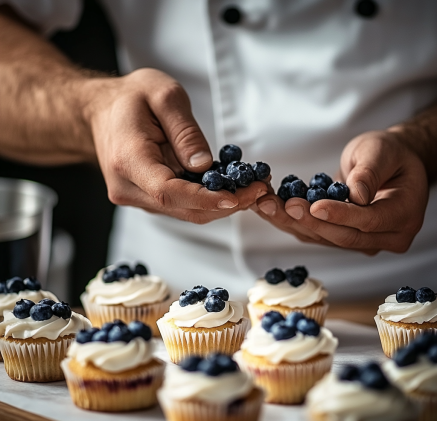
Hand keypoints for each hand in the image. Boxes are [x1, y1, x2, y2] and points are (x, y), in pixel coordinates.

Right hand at [84, 69, 267, 223]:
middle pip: (181, 208)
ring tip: (249, 187)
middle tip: (258, 189)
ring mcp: (134, 196)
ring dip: (218, 204)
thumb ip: (185, 132)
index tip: (236, 197)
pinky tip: (226, 186)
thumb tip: (205, 167)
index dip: (205, 199)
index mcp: (128, 159)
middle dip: (223, 204)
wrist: (101, 112)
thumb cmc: (130, 98)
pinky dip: (205, 199)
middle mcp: (127, 186)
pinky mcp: (144, 197)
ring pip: (183, 211)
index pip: (168, 191)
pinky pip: (178, 205)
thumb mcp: (163, 96)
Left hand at [253, 130, 428, 253]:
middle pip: (342, 236)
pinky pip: (314, 233)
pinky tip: (269, 208)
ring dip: (291, 222)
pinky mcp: (340, 237)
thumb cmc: (388, 154)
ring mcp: (362, 241)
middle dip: (309, 221)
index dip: (341, 214)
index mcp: (403, 215)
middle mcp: (385, 236)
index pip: (369, 221)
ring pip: (323, 238)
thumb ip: (369, 173)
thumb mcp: (381, 152)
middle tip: (282, 205)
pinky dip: (290, 221)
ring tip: (266, 204)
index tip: (315, 205)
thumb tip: (356, 196)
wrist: (385, 165)